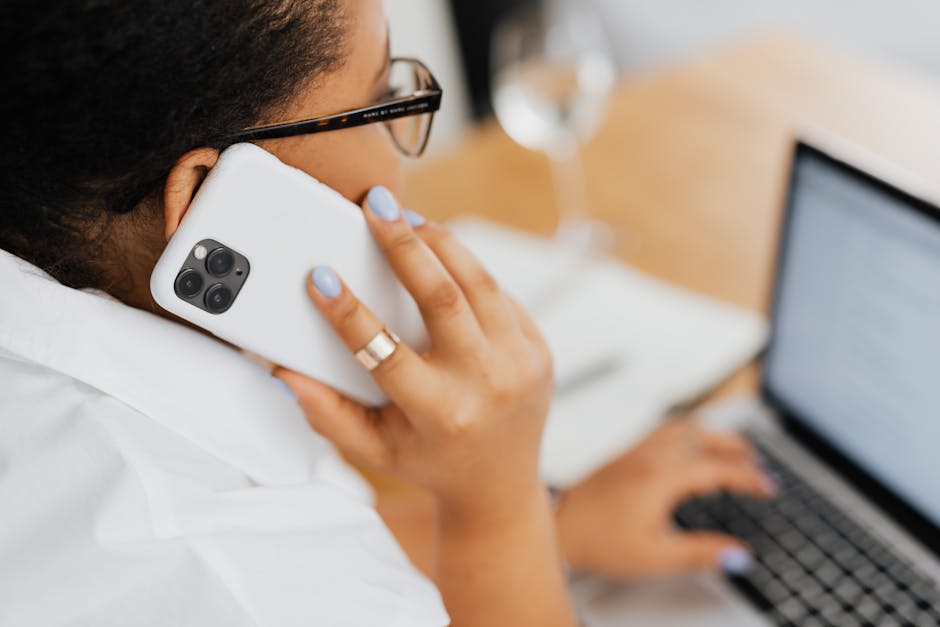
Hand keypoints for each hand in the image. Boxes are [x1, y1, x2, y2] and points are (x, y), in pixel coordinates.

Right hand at [275, 187, 553, 516]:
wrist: (501, 485)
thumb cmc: (432, 462)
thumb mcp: (374, 451)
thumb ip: (327, 414)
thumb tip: (285, 372)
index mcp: (441, 414)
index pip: (387, 353)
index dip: (347, 313)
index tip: (319, 277)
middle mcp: (487, 384)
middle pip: (443, 297)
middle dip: (403, 245)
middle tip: (375, 206)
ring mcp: (521, 362)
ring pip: (477, 282)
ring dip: (439, 242)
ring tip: (405, 218)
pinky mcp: (538, 347)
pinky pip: (499, 295)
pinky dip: (466, 269)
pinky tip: (437, 252)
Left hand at [555, 416, 776, 577]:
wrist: (558, 528)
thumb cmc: (597, 541)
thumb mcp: (655, 556)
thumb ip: (701, 554)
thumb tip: (738, 555)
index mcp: (661, 477)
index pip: (718, 467)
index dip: (749, 477)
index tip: (768, 487)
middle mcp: (649, 456)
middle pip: (703, 435)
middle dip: (737, 447)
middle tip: (758, 465)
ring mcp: (635, 450)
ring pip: (683, 426)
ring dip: (712, 433)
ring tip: (732, 449)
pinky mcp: (625, 453)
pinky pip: (665, 429)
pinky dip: (689, 431)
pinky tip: (691, 446)